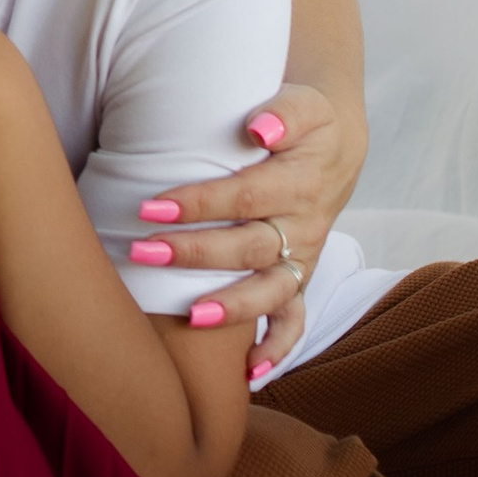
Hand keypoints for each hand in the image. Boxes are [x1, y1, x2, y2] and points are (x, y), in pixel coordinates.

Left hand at [128, 80, 363, 367]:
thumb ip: (284, 112)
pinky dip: (277, 349)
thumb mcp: (304, 103)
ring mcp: (302, 259)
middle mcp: (304, 227)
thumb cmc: (302, 119)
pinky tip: (249, 373)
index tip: (150, 206)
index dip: (199, 203)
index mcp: (301, 183)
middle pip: (251, 247)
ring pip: (271, 291)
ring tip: (191, 318)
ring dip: (232, 308)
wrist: (334, 143)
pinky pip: (294, 321)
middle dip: (196, 254)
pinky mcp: (299, 278)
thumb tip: (257, 127)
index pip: (246, 196)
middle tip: (143, 252)